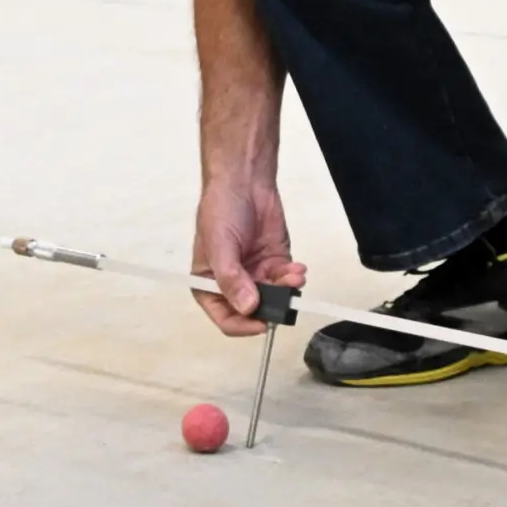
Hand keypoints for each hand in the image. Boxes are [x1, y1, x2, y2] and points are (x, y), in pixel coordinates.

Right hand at [192, 176, 305, 336]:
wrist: (244, 181)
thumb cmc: (221, 210)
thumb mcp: (220, 246)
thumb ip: (232, 279)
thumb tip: (248, 308)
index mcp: (209, 285)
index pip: (225, 318)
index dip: (242, 325)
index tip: (261, 323)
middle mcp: (233, 285)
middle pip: (254, 312)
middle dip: (271, 305)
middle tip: (283, 294)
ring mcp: (256, 275)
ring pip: (275, 298)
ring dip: (286, 290)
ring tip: (293, 274)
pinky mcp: (275, 263)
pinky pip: (287, 282)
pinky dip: (294, 278)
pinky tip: (297, 268)